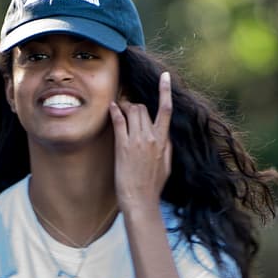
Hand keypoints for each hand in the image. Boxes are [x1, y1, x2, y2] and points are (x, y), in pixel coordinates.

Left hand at [111, 70, 172, 213]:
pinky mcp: (123, 147)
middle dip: (135, 107)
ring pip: (132, 111)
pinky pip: (119, 121)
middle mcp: (151, 138)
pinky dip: (114, 111)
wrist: (140, 200)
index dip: (165, 90)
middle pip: (143, 108)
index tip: (165, 76)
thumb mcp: (167, 165)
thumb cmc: (153, 186)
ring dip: (124, 107)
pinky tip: (111, 107)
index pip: (167, 109)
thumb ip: (167, 147)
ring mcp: (137, 141)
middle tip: (127, 111)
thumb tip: (165, 135)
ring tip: (119, 110)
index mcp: (163, 141)